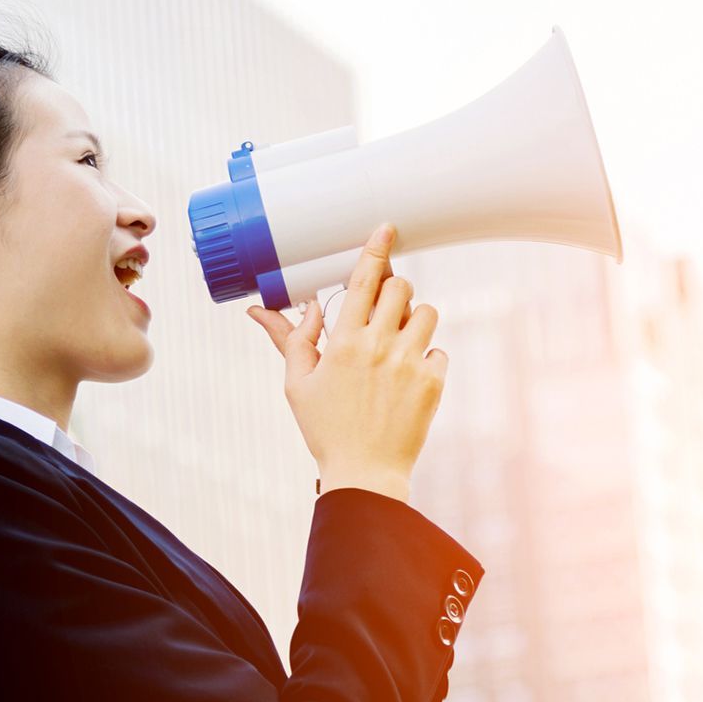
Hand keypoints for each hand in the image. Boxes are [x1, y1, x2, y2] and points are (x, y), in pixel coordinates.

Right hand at [247, 222, 448, 502]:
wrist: (365, 473)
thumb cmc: (325, 429)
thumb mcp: (297, 384)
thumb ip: (289, 340)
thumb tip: (264, 309)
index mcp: (343, 343)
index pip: (364, 281)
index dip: (376, 249)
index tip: (387, 228)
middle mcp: (380, 347)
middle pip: (401, 287)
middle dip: (393, 291)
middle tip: (382, 312)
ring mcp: (410, 364)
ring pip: (427, 312)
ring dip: (413, 320)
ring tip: (397, 344)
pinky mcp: (433, 383)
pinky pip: (438, 350)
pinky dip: (426, 358)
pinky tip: (408, 378)